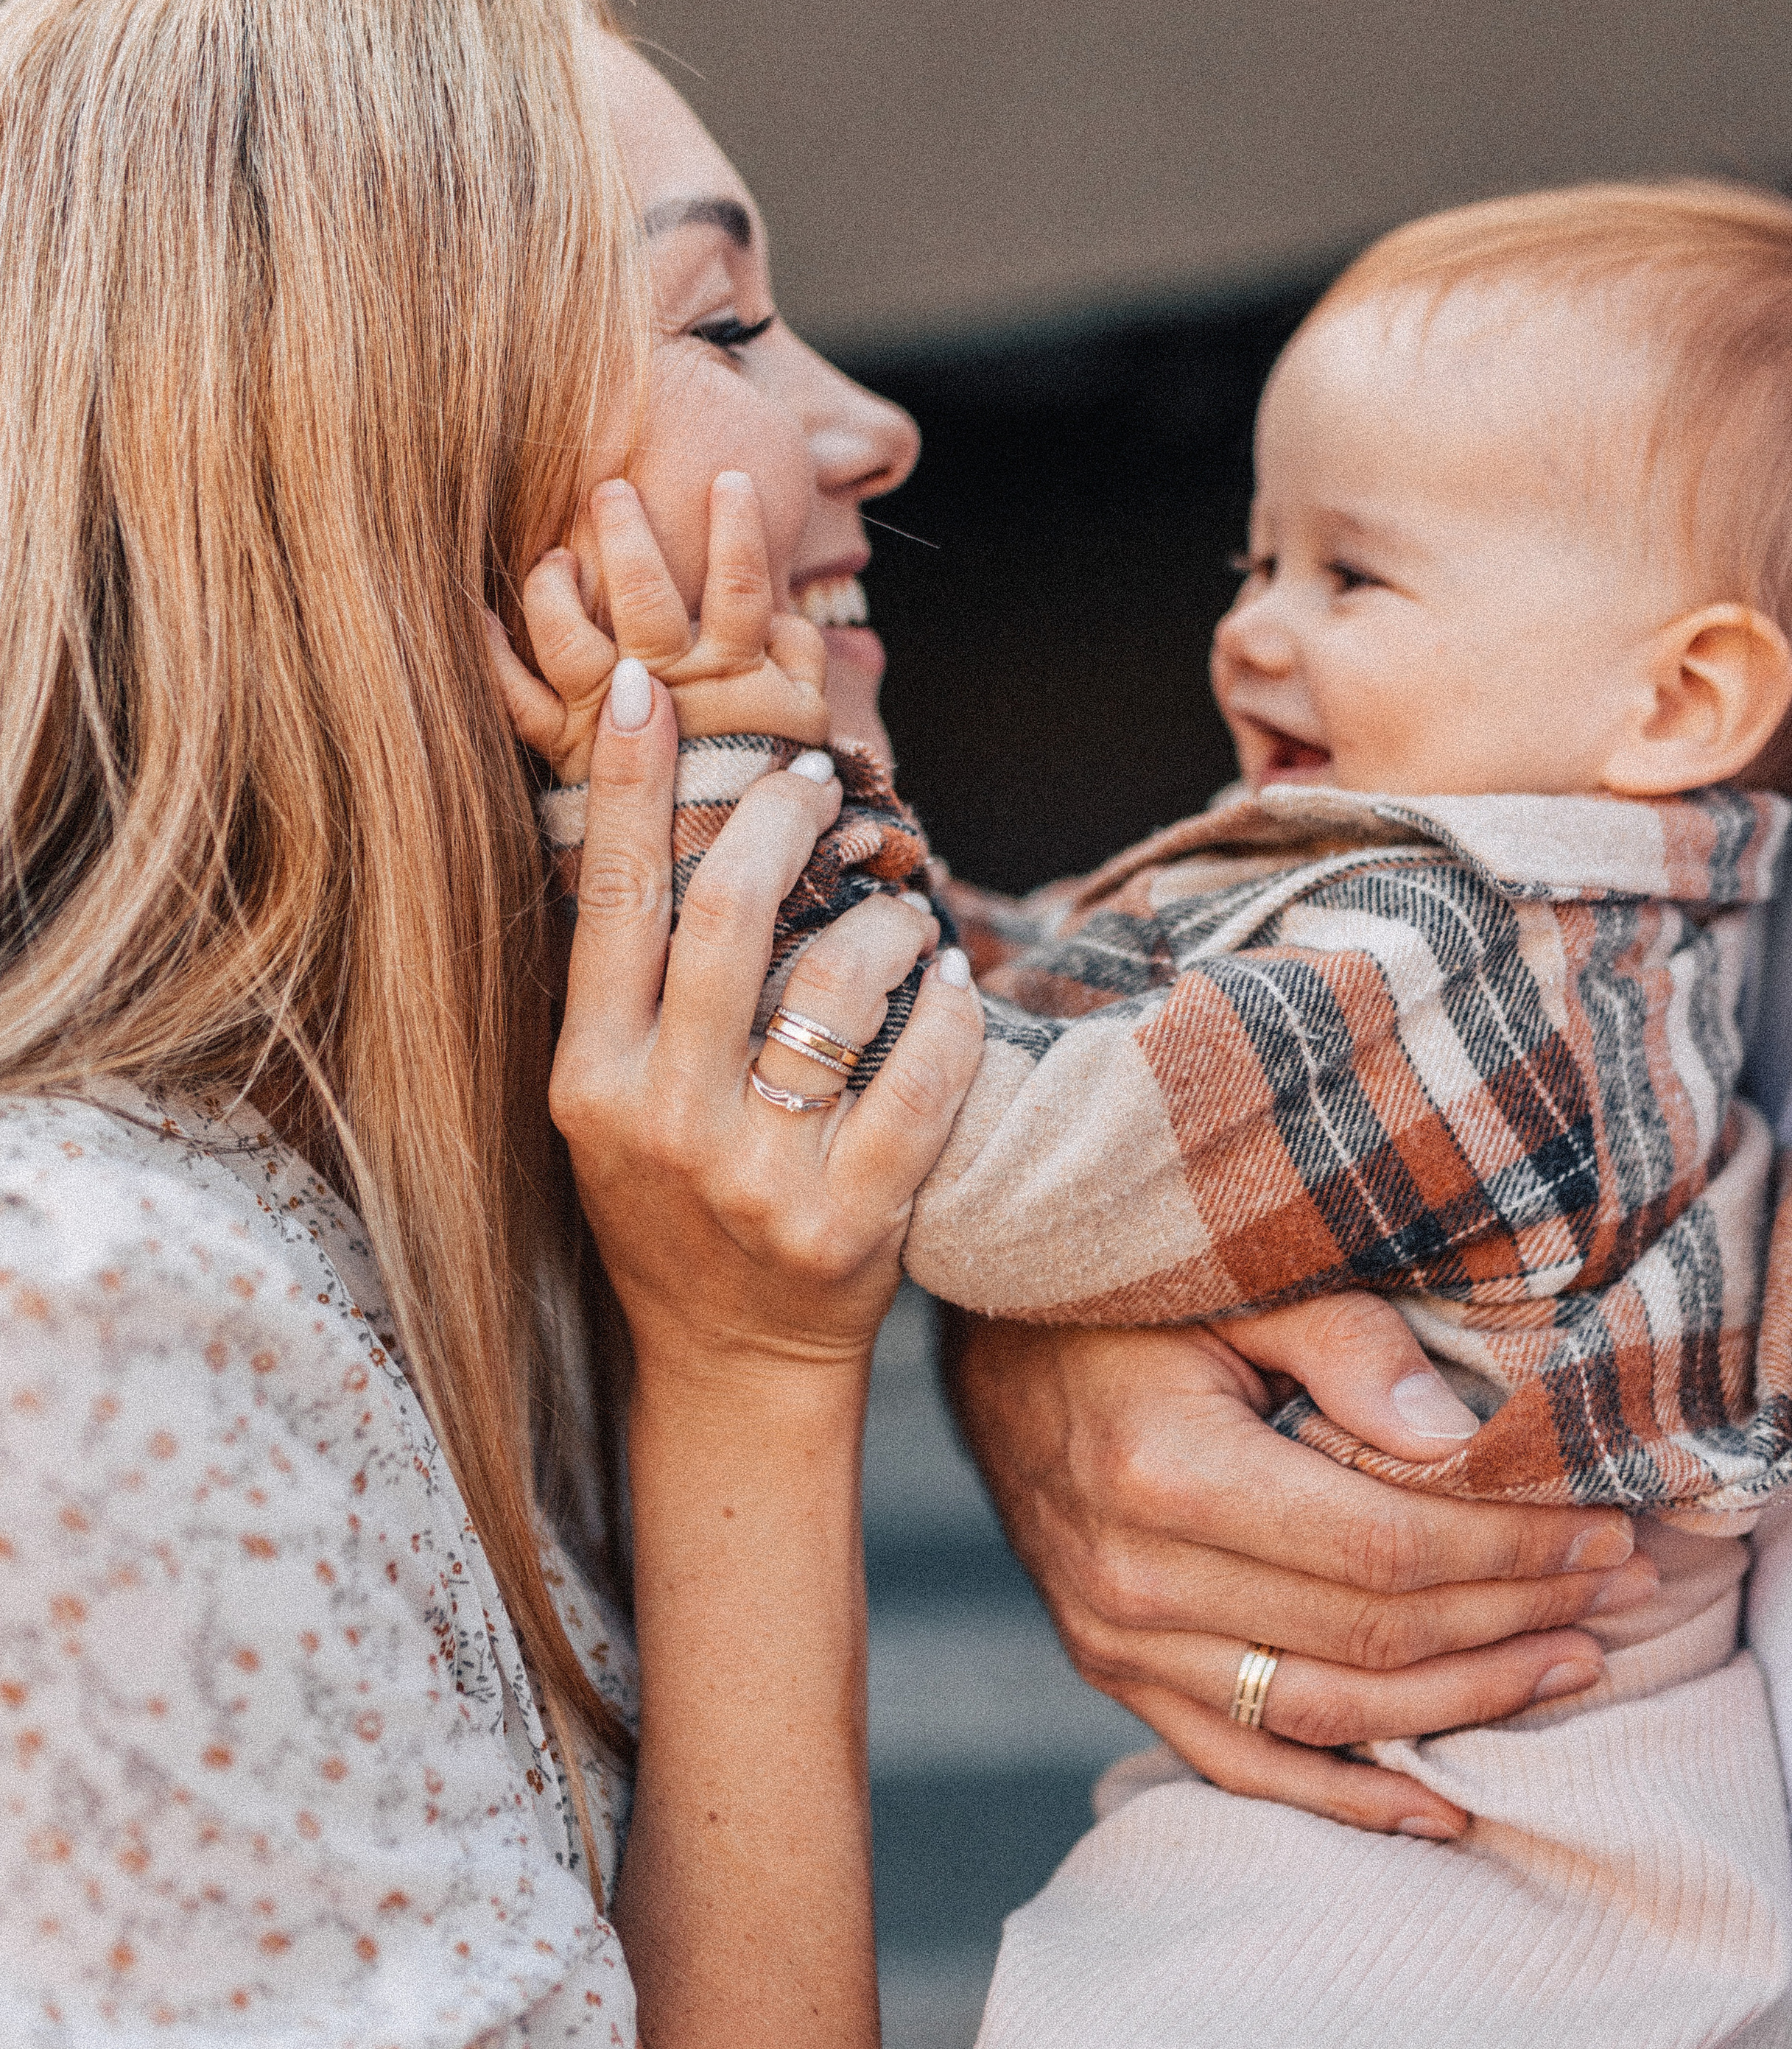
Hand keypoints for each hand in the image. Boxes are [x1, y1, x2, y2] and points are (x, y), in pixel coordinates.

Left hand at [488, 470, 829, 784]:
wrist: (722, 868)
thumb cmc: (766, 786)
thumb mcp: (806, 725)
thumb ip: (801, 660)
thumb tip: (785, 614)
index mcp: (731, 674)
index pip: (738, 588)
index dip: (736, 531)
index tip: (728, 480)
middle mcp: (666, 688)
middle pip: (644, 600)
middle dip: (627, 538)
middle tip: (611, 491)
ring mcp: (610, 719)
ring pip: (571, 639)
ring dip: (555, 588)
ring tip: (554, 555)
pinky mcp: (569, 749)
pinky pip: (518, 700)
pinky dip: (493, 656)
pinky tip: (475, 614)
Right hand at [549, 650, 981, 1375]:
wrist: (730, 1362)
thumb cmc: (672, 1206)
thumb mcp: (611, 1104)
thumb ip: (629, 988)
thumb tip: (662, 819)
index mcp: (589, 1079)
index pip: (608, 901)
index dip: (625, 783)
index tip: (647, 686)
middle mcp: (661, 1122)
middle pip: (727, 918)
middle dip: (782, 820)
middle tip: (819, 784)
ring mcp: (756, 1178)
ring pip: (833, 987)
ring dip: (883, 921)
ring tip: (897, 912)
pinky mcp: (850, 1226)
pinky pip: (918, 1087)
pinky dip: (944, 1020)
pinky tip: (946, 986)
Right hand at [944, 1305, 1659, 1835]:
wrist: (985, 1336)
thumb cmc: (1121, 1289)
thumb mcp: (1229, 1280)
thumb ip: (1344, 1343)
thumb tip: (1456, 1436)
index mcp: (1168, 1472)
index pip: (1384, 1547)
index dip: (1510, 1548)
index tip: (1604, 1527)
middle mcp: (1134, 1577)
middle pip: (1372, 1637)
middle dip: (1516, 1618)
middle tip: (1623, 1591)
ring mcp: (1114, 1639)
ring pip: (1325, 1714)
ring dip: (1464, 1703)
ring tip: (1573, 1667)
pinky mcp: (1109, 1670)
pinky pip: (1239, 1763)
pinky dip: (1344, 1798)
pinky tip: (1439, 1805)